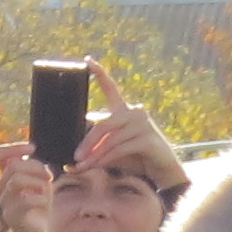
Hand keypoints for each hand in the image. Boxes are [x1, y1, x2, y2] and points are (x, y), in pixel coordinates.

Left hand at [79, 63, 189, 196]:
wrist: (159, 171)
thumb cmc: (133, 158)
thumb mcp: (111, 148)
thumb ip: (96, 144)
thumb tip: (73, 154)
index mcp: (123, 111)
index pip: (110, 88)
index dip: (99, 73)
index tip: (86, 60)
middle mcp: (134, 113)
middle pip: (102, 124)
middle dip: (86, 142)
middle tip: (74, 158)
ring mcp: (143, 124)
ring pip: (109, 139)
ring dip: (94, 156)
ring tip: (82, 167)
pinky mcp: (148, 138)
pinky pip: (119, 148)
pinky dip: (104, 159)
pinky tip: (96, 166)